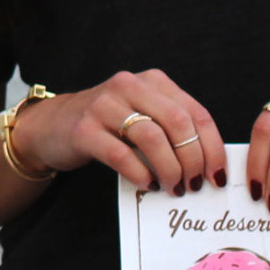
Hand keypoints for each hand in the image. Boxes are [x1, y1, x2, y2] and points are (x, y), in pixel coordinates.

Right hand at [15, 69, 228, 196]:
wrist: (53, 125)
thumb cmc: (109, 126)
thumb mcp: (144, 116)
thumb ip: (173, 129)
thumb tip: (210, 166)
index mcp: (152, 81)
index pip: (196, 113)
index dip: (212, 148)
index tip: (216, 176)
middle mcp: (129, 85)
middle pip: (177, 122)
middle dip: (192, 160)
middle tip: (193, 185)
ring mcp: (103, 104)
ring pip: (151, 137)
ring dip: (169, 169)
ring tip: (172, 187)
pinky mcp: (83, 128)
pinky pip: (120, 154)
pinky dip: (139, 173)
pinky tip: (147, 184)